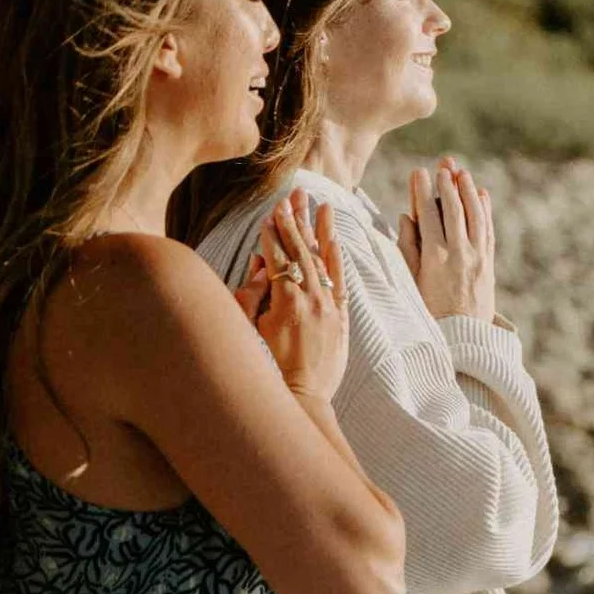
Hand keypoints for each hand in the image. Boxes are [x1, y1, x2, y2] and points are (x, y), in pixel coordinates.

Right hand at [237, 193, 349, 405]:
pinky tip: (334, 238)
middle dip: (295, 221)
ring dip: (318, 230)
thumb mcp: (251, 331)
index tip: (270, 213)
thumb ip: (252, 296)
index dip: (273, 234)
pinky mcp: (341, 319)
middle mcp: (312, 300)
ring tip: (317, 204)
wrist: (302, 398)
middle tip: (291, 196)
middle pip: (302, 251)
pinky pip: (340, 281)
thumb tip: (259, 266)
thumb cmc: (269, 368)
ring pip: (323, 260)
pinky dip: (336, 259)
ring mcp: (330, 308)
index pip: (279, 257)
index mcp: (286, 302)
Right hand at [400, 155, 497, 323]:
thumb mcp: (411, 284)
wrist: (463, 340)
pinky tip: (481, 195)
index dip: (423, 192)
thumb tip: (406, 217)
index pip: (429, 216)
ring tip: (462, 172)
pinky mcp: (489, 264)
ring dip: (468, 191)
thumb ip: (408, 249)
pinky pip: (488, 230)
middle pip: (454, 211)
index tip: (419, 172)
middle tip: (444, 164)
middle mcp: (459, 255)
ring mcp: (478, 258)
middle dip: (448, 185)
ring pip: (475, 216)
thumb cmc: (429, 313)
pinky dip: (485, 210)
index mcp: (435, 259)